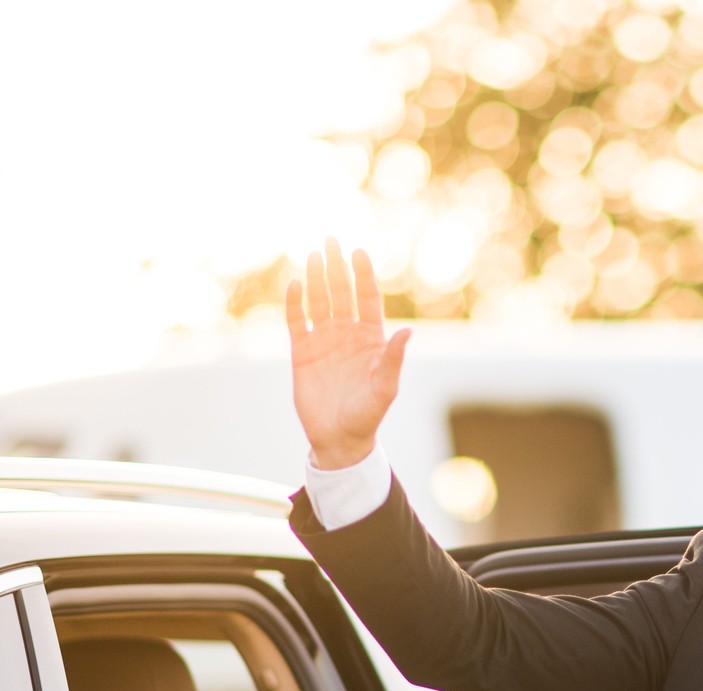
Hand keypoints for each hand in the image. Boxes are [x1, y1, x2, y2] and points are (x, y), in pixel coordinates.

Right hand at [285, 239, 411, 469]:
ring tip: (314, 254)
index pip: (366, 299)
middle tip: (331, 240)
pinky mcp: (302, 353)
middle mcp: (347, 334)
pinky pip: (297, 322)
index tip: (359, 252)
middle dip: (337, 267)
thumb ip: (394, 359)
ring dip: (317, 278)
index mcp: (371, 338)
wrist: (340, 439)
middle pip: (341, 293)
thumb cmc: (368, 415)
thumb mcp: (385, 388)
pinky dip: (295, 304)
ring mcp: (324, 341)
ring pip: (319, 302)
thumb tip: (407, 331)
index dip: (363, 275)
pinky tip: (295, 285)